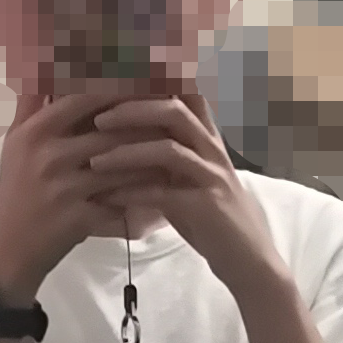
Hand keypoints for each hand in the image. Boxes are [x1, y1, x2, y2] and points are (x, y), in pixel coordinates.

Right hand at [0, 92, 159, 296]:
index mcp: (36, 130)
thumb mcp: (15, 142)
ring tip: (176, 148)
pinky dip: (141, 197)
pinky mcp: (76, 218)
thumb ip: (32, 102)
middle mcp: (48, 155)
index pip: (84, 94)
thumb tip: (42, 61)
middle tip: (174, 112)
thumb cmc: (16, 192)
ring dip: (150, 157)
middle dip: (144, 120)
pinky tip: (164, 191)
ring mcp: (63, 188)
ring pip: (120, 165)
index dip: (119, 84)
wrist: (7, 250)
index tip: (147, 77)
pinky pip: (119, 203)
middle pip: (109, 128)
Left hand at [87, 91, 285, 293]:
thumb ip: (165, 158)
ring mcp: (211, 177)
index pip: (185, 93)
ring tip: (94, 162)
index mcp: (208, 139)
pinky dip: (131, 194)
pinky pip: (162, 193)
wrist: (248, 260)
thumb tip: (124, 140)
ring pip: (167, 149)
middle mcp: (212, 150)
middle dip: (132, 110)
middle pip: (173, 110)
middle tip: (98, 120)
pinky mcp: (205, 207)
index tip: (116, 84)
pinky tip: (107, 199)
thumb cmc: (213, 221)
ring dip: (126, 153)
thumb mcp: (190, 180)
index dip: (154, 82)